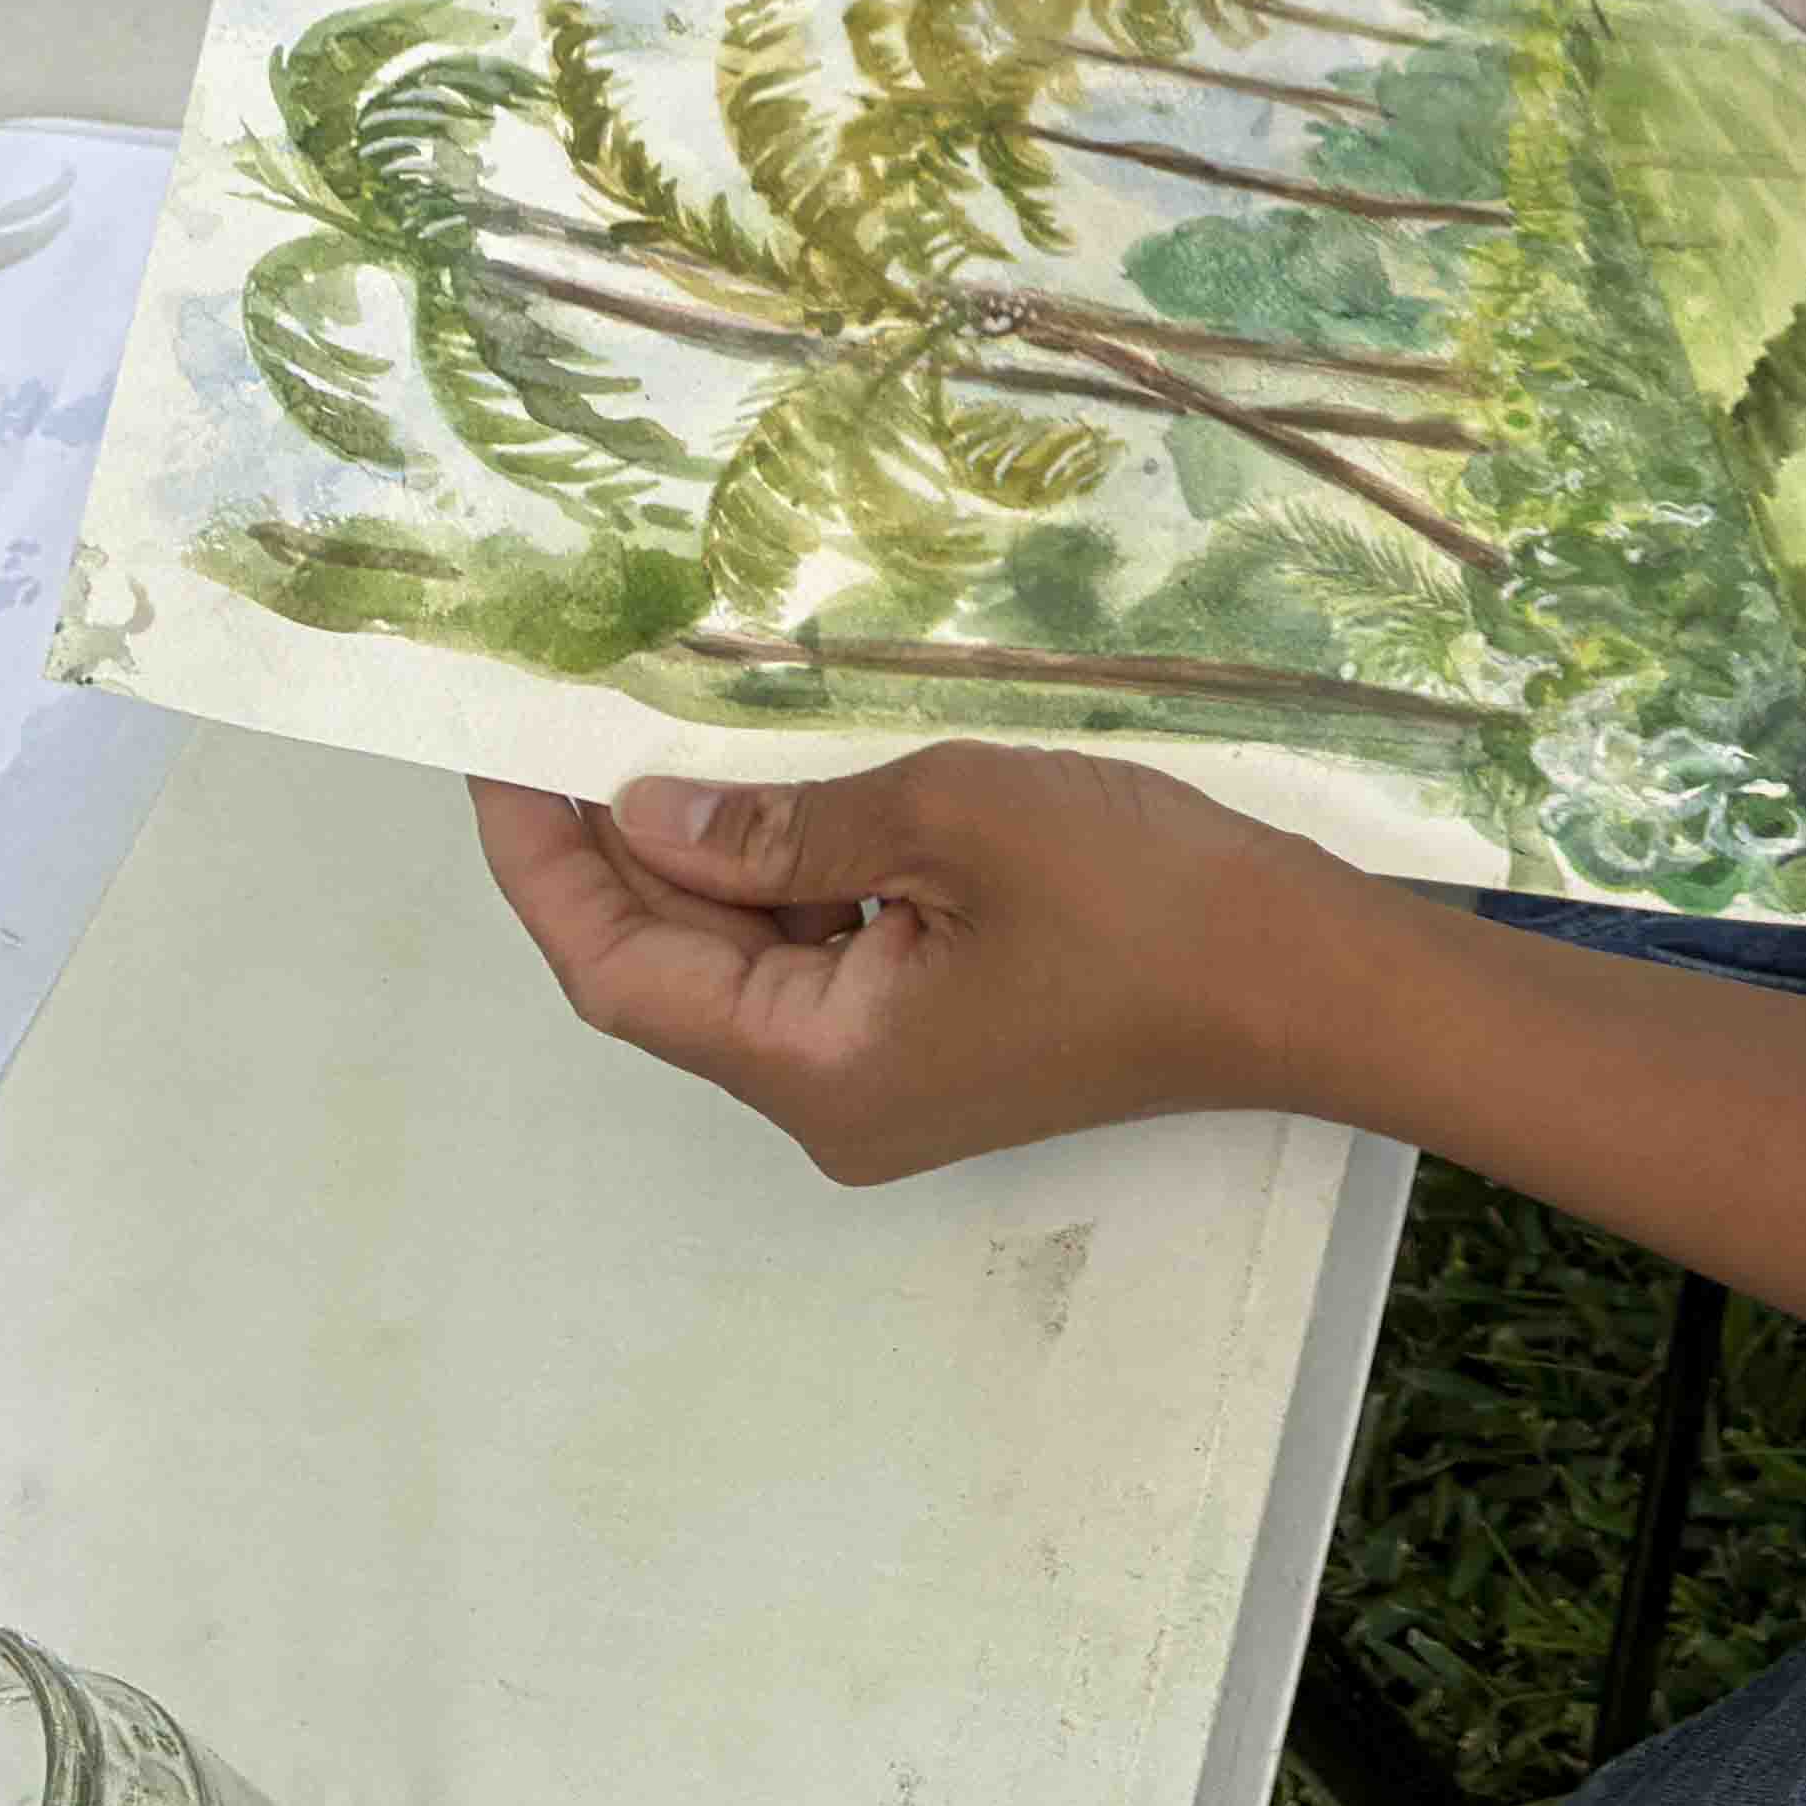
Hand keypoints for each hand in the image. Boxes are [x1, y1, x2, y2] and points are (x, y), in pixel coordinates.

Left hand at [469, 747, 1356, 1181]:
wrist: (1309, 976)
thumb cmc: (1143, 897)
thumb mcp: (952, 818)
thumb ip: (782, 822)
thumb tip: (647, 810)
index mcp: (815, 1066)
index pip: (618, 971)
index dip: (542, 864)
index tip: (496, 754)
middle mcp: (829, 1098)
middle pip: (673, 972)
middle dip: (616, 844)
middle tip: (569, 707)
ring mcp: (887, 1077)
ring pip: (748, 961)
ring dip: (705, 850)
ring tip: (665, 717)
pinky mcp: (939, 1041)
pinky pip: (822, 958)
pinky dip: (786, 871)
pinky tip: (779, 775)